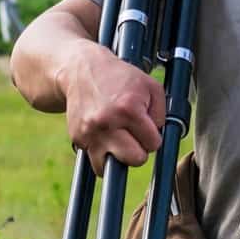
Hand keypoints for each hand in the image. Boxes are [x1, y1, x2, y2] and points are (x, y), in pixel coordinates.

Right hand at [58, 43, 165, 175]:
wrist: (81, 70)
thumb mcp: (151, 86)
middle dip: (138, 150)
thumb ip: (161, 114)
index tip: (145, 126)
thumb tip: (156, 136)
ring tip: (118, 138)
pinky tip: (103, 133)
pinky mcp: (77, 137)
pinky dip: (101, 151)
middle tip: (133, 135)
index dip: (153, 137)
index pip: (153, 144)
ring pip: (111, 167)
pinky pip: (94, 159)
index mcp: (129, 110)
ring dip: (117, 156)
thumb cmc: (120, 78)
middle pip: (135, 160)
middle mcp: (108, 123)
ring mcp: (90, 132)